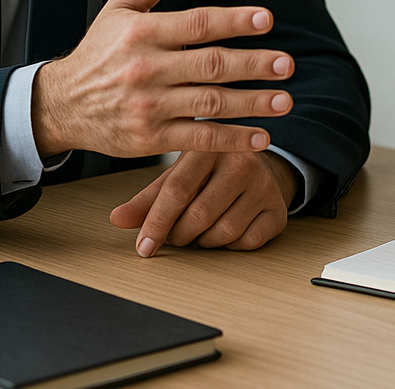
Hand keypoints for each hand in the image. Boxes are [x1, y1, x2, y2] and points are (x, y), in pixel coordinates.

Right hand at [31, 0, 294, 157]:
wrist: (60, 104)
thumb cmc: (100, 50)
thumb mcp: (121, 6)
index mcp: (144, 32)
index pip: (197, 24)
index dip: (234, 21)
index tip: (267, 19)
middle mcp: (146, 69)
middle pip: (210, 65)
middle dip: (253, 65)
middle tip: (287, 64)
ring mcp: (148, 106)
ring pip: (209, 104)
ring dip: (252, 104)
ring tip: (285, 101)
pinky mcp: (149, 138)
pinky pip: (197, 139)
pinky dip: (231, 140)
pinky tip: (261, 137)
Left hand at [109, 150, 298, 255]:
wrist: (260, 167)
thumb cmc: (210, 173)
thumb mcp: (178, 176)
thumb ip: (148, 198)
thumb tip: (116, 218)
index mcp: (210, 147)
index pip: (177, 190)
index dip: (156, 223)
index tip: (143, 247)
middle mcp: (242, 162)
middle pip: (199, 216)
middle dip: (180, 235)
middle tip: (176, 234)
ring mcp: (264, 186)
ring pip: (222, 233)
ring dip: (204, 242)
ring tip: (201, 230)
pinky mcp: (278, 210)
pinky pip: (246, 243)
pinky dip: (230, 246)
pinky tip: (226, 230)